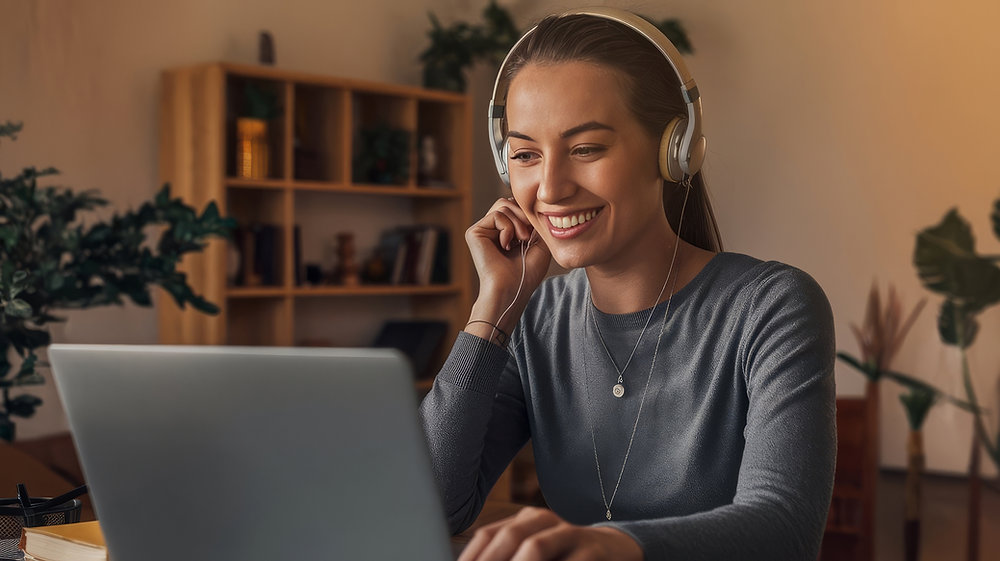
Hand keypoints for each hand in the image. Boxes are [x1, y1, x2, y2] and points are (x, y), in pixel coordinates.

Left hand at [458, 507, 643, 560]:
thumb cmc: (563, 558)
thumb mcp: (534, 553)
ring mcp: (570, 533)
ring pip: (535, 546)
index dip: (471, 557)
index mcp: (524, 521)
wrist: (616, 551)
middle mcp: (544, 521)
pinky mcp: (592, 551)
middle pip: (509, 536)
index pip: (486, 535)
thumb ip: (506, 557)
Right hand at [465, 198, 550, 333]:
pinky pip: (496, 215)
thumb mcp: (540, 243)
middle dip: (523, 215)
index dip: (528, 214)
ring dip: (517, 222)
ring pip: (503, 205)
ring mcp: (482, 231)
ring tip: (520, 240)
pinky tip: (506, 245)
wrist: (512, 289)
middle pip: (508, 202)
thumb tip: (530, 203)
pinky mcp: (474, 232)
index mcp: (505, 232)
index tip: (534, 233)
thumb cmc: (526, 273)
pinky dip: (507, 228)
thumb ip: (536, 222)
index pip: (516, 207)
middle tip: (527, 236)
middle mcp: (492, 230)